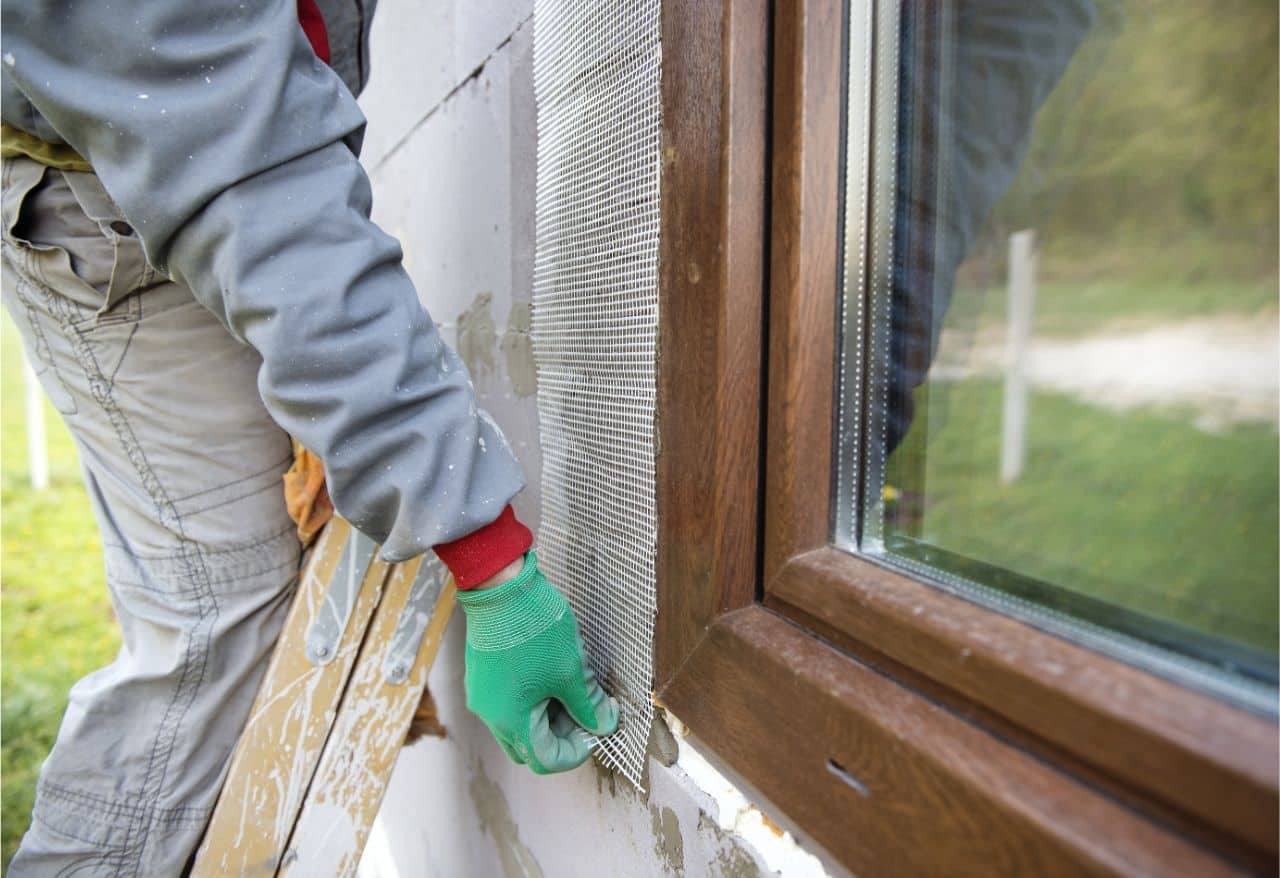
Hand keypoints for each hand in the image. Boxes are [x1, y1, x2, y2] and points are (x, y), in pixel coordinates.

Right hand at [455, 551, 618, 772]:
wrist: (501, 586)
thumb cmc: (534, 629)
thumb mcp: (571, 669)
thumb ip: (589, 704)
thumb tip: (605, 724)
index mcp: (510, 721)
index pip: (546, 759)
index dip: (577, 751)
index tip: (597, 729)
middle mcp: (491, 715)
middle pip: (529, 747)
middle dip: (562, 737)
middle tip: (588, 714)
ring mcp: (484, 696)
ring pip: (519, 725)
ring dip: (549, 719)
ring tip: (575, 692)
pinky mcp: (483, 677)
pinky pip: (509, 704)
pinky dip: (534, 702)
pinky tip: (554, 678)